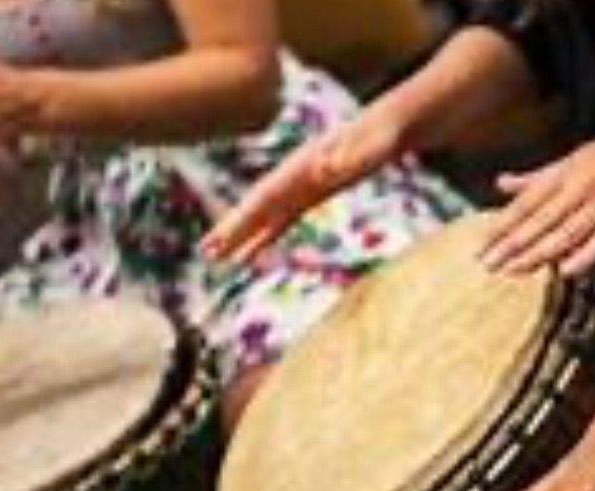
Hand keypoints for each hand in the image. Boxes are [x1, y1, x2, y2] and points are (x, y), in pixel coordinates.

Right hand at [201, 104, 406, 263]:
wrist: (388, 127)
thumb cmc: (381, 138)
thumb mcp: (368, 149)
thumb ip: (347, 159)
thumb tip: (322, 170)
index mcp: (302, 166)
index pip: (266, 196)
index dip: (244, 218)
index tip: (223, 236)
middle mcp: (294, 176)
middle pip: (257, 206)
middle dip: (232, 229)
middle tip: (206, 253)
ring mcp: (300, 185)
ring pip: (265, 215)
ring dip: (243, 235)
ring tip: (216, 257)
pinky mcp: (310, 195)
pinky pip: (282, 219)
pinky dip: (266, 236)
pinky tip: (252, 253)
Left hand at [479, 119, 594, 276]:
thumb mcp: (578, 157)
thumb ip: (538, 176)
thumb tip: (500, 183)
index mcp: (569, 170)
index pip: (528, 202)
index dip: (503, 225)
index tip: (480, 246)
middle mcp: (584, 185)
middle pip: (542, 220)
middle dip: (512, 244)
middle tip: (486, 265)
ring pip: (567, 232)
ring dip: (538, 253)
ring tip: (513, 271)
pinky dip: (586, 254)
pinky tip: (565, 270)